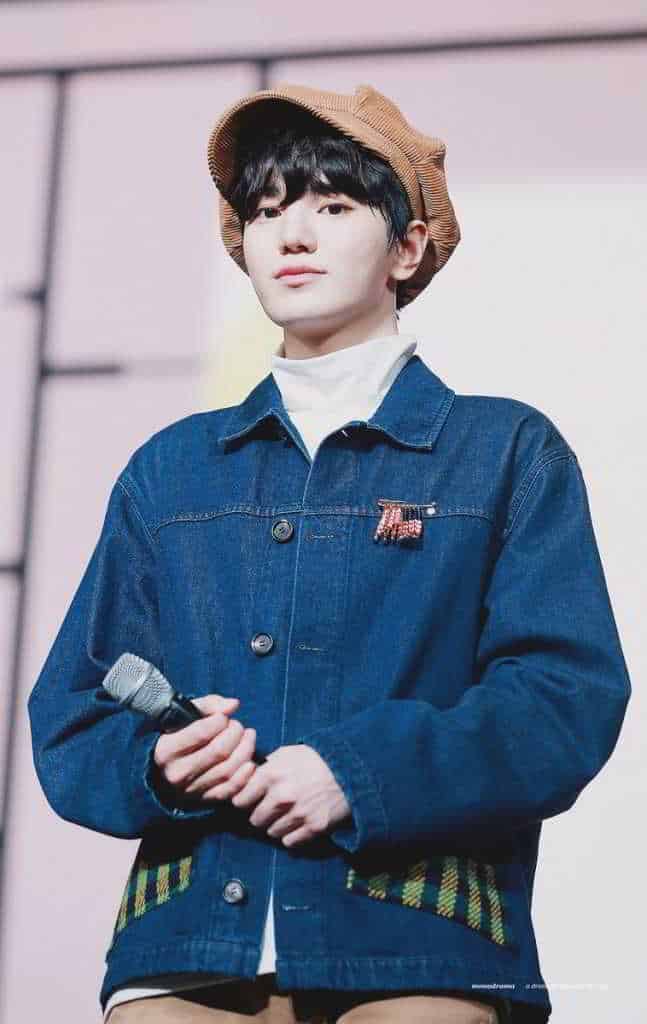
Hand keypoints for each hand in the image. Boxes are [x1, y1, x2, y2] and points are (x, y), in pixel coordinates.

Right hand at [153, 695, 257, 803]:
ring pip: (228, 769)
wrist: (164, 769)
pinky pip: (231, 789)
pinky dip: (245, 775)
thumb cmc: (177, 736)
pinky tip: (250, 761)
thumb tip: (233, 705)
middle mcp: (177, 773)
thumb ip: (208, 704)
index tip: (223, 716)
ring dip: (245, 750)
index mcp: (166, 750)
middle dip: (235, 733)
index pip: (201, 733)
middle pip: (219, 751)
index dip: (220, 720)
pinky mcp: (204, 800)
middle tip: (237, 726)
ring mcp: (191, 790)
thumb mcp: (184, 716)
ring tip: (247, 736)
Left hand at [230, 744, 351, 846]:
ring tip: (287, 814)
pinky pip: (289, 842)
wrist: (350, 769)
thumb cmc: (315, 758)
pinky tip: (297, 823)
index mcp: (271, 775)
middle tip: (270, 809)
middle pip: (255, 820)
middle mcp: (281, 796)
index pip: (240, 800)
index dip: (244, 800)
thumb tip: (248, 776)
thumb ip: (265, 766)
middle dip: (261, 814)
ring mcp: (298, 814)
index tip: (250, 800)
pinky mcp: (314, 827)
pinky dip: (291, 835)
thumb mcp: (287, 753)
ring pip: (271, 832)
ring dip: (276, 825)